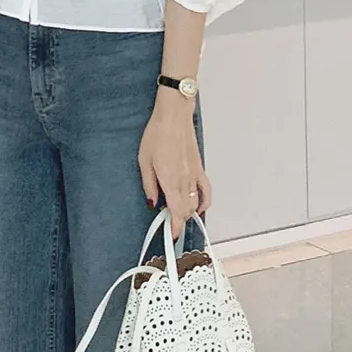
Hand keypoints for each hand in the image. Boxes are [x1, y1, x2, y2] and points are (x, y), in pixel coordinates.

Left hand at [138, 85, 209, 242]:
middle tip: (169, 224)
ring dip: (188, 213)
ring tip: (179, 215)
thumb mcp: (144, 160)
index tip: (171, 236)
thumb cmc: (157, 134)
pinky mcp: (199, 167)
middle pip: (186, 210)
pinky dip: (205, 201)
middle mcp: (184, 180)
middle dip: (179, 221)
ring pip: (195, 202)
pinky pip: (206, 189)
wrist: (174, 115)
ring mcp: (194, 174)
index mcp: (170, 181)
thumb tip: (152, 203)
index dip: (175, 228)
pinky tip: (200, 207)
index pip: (176, 212)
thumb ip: (149, 185)